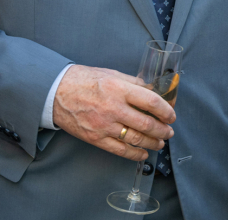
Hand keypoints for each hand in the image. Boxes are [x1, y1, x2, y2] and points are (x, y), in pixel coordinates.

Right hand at [52, 65, 175, 161]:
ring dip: (152, 143)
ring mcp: (103, 125)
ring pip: (135, 139)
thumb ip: (133, 83)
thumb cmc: (84, 80)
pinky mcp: (95, 138)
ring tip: (160, 142)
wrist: (55, 92)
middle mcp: (113, 108)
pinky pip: (119, 150)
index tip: (172, 115)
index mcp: (118, 89)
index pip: (151, 101)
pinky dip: (134, 154)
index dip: (166, 110)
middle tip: (169, 131)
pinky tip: (143, 153)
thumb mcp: (112, 74)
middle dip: (162, 130)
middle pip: (146, 123)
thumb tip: (153, 91)